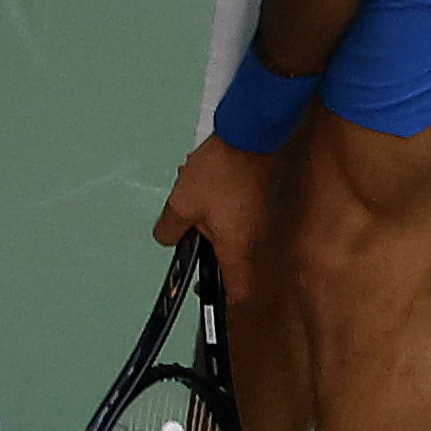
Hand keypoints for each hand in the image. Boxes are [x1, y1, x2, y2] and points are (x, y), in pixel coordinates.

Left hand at [153, 134, 278, 300]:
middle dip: (202, 243)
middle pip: (227, 256)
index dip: (222, 297)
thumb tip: (168, 238)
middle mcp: (256, 238)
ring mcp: (261, 216)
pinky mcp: (261, 197)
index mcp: (239, 248)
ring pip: (228, 229)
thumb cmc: (220, 171)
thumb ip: (170, 229)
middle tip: (186, 226)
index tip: (205, 291)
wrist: (249, 133)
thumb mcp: (182, 204)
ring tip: (191, 193)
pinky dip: (217, 201)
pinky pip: (236, 210)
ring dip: (206, 217)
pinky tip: (202, 180)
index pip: (237, 290)